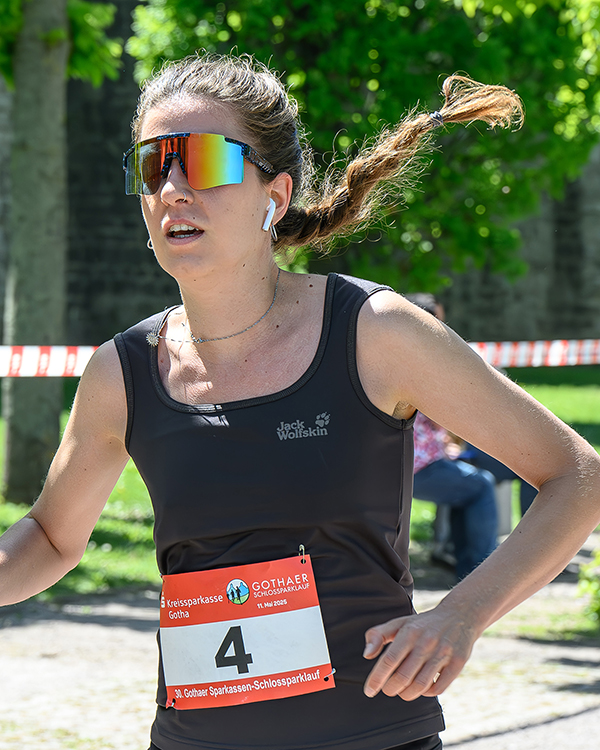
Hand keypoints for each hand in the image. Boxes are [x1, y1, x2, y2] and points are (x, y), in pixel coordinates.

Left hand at [362, 606, 476, 700]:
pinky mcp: (457, 663)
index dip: (377, 678)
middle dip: (390, 688)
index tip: (369, 691)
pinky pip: (438, 688)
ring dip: (407, 694)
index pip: (389, 660)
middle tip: (387, 689)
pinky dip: (427, 693)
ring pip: (420, 685)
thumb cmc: (423, 624)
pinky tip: (422, 687)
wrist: (459, 615)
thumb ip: (378, 635)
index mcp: (409, 632)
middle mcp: (426, 642)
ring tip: (402, 691)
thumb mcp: (399, 623)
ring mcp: (443, 653)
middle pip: (403, 677)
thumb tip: (367, 654)